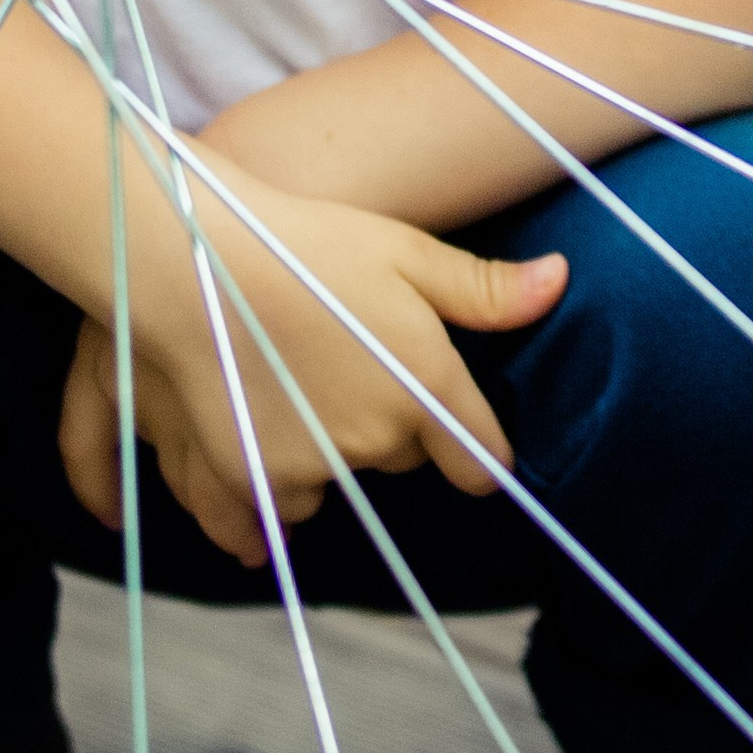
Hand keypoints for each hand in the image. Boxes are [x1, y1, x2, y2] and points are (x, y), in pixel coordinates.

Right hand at [58, 164, 565, 566]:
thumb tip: (559, 282)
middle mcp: (381, 435)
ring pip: (338, 483)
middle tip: (345, 364)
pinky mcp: (257, 478)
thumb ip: (483, 285)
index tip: (466, 446)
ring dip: (325, 457)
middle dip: (385, 425)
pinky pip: (280, 510)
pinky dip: (274, 495)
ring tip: (293, 394)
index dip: (475, 452)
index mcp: (428, 383)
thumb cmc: (304, 241)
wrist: (193, 259)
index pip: (480, 458)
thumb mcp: (402, 249)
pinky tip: (263, 468)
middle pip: (402, 457)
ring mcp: (318, 462)